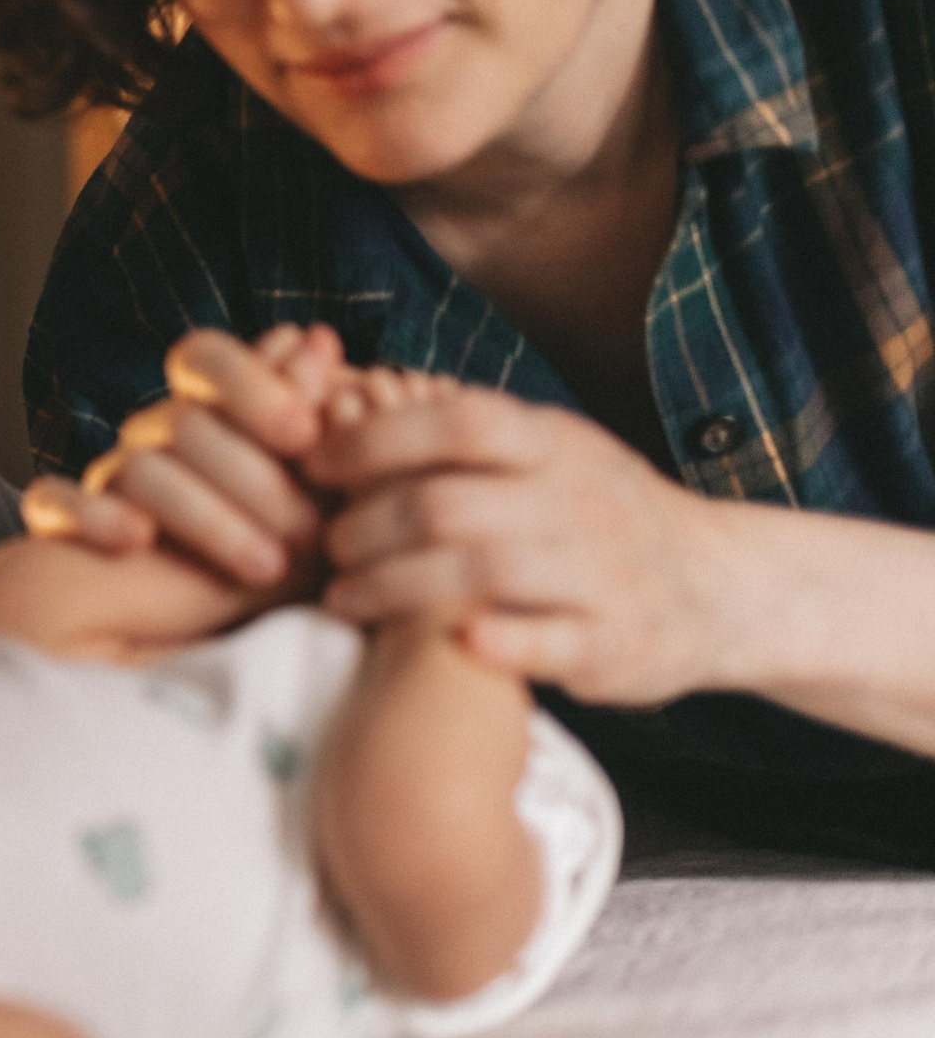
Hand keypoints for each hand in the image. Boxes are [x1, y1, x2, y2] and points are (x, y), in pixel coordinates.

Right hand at [36, 323, 348, 586]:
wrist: (206, 633)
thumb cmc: (281, 546)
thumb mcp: (314, 491)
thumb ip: (318, 425)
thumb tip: (320, 340)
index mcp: (203, 409)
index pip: (202, 358)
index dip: (250, 384)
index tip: (305, 434)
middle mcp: (149, 434)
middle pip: (183, 423)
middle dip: (254, 478)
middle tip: (312, 535)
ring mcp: (105, 477)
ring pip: (137, 469)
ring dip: (207, 517)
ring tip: (266, 568)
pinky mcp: (60, 525)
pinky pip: (51, 500)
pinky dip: (91, 514)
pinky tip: (136, 539)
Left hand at [305, 384, 725, 705]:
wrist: (723, 585)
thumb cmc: (594, 512)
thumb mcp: (544, 451)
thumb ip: (459, 429)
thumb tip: (343, 393)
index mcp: (553, 444)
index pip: (457, 423)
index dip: (374, 440)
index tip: (314, 464)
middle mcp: (580, 500)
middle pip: (448, 505)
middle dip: (365, 526)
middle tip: (325, 547)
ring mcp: (602, 573)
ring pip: (484, 572)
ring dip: (395, 588)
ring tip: (342, 599)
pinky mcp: (615, 644)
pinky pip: (550, 641)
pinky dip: (498, 641)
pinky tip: (450, 641)